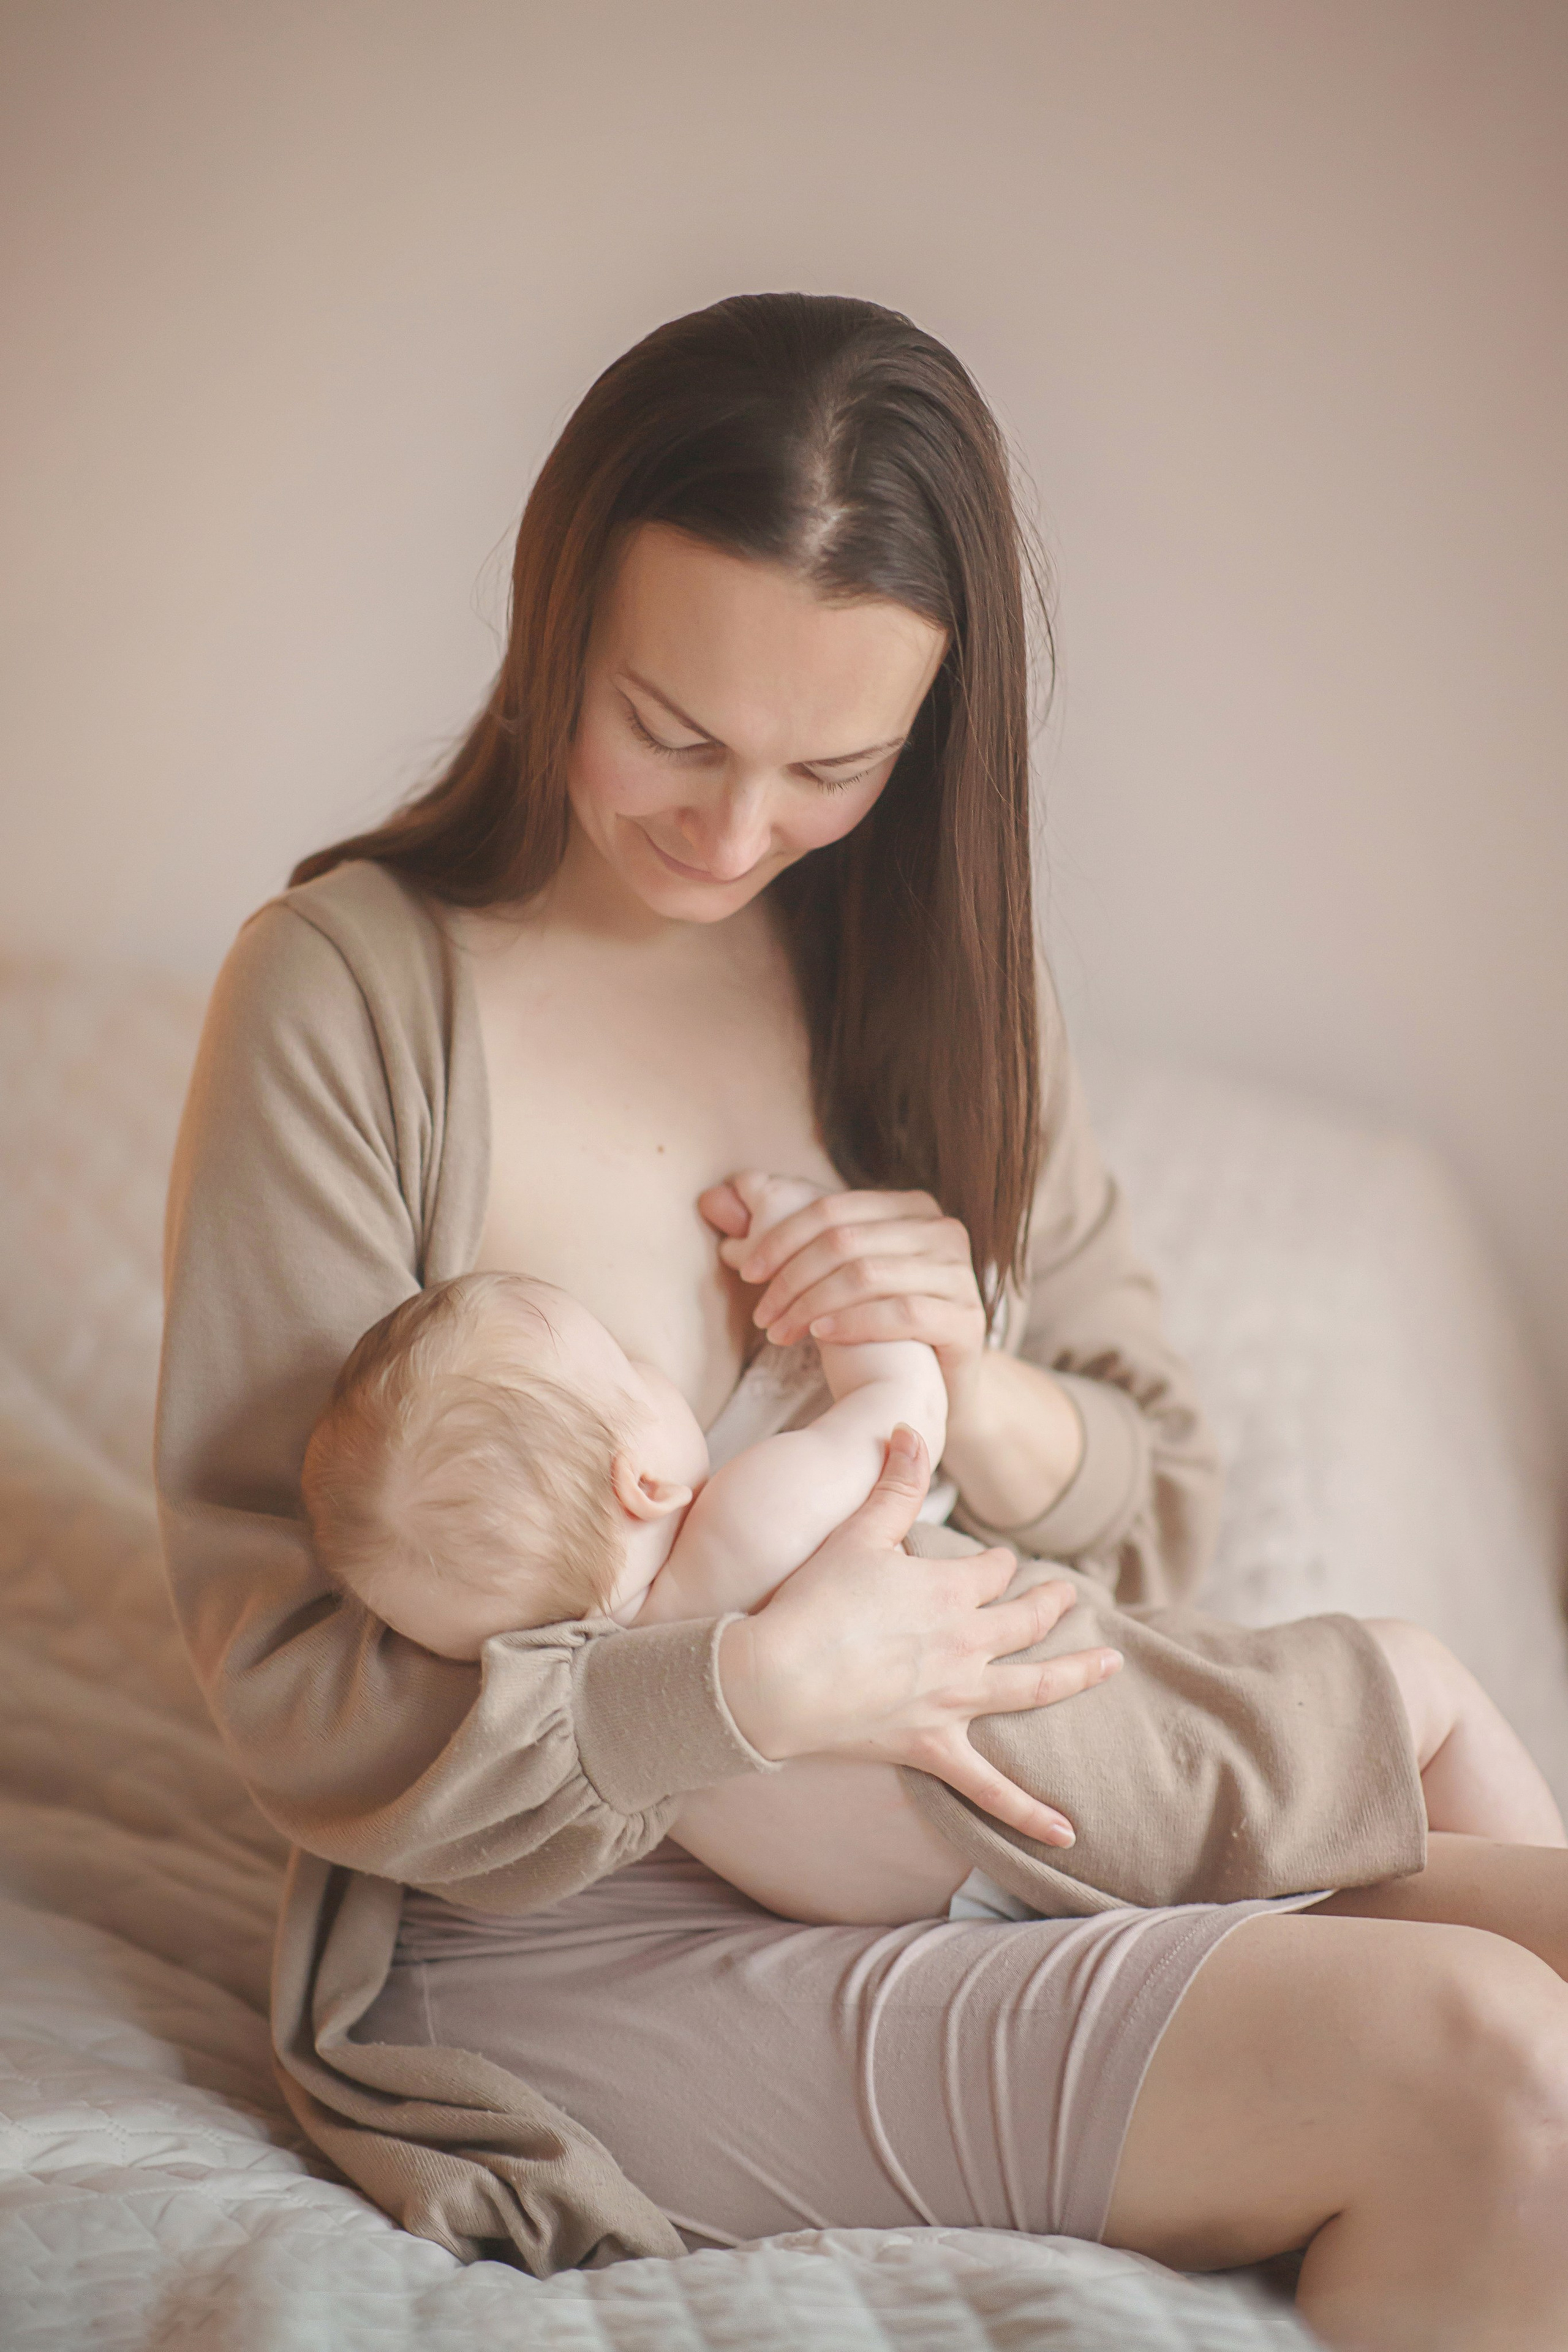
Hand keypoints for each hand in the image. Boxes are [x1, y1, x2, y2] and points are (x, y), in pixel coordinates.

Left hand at [699, 1173, 987, 1402]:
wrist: (937, 1389)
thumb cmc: (878, 1326)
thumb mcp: (833, 1274)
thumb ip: (781, 1235)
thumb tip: (713, 1198)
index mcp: (912, 1208)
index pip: (832, 1209)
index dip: (781, 1237)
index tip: (747, 1272)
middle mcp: (942, 1231)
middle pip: (845, 1241)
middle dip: (791, 1277)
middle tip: (762, 1315)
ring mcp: (960, 1274)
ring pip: (867, 1275)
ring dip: (811, 1304)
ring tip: (779, 1331)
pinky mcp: (968, 1320)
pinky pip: (901, 1312)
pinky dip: (852, 1322)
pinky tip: (820, 1337)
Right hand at [717, 1426, 1122, 1846]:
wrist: (774, 1680)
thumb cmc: (811, 1603)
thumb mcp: (856, 1533)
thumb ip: (893, 1483)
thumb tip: (910, 1427)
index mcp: (950, 1590)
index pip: (995, 1569)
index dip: (998, 1563)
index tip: (996, 1563)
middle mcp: (966, 1644)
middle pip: (1026, 1620)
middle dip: (1049, 1605)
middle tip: (1068, 1599)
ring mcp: (956, 1701)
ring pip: (1034, 1688)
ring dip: (1077, 1675)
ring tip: (1111, 1665)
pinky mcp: (935, 1748)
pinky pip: (992, 1790)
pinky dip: (1030, 1815)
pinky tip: (1067, 1834)